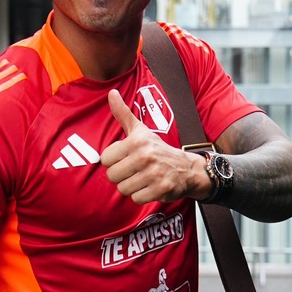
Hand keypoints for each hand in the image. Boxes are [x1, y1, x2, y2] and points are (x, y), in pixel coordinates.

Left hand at [101, 89, 210, 203]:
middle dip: (121, 176)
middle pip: (112, 176)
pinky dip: (141, 196)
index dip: (113, 161)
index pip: (105, 159)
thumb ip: (123, 113)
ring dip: (131, 187)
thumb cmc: (157, 149)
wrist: (186, 168)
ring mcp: (154, 174)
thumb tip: (111, 92)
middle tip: (134, 171)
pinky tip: (150, 187)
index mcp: (136, 142)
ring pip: (123, 189)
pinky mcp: (161, 189)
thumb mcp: (140, 130)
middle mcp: (145, 156)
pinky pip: (136, 199)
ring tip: (142, 178)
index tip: (125, 158)